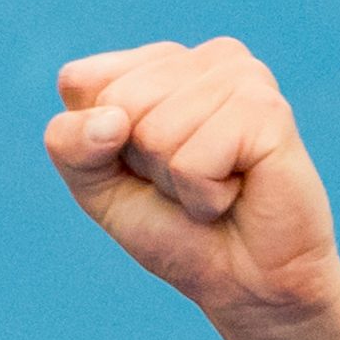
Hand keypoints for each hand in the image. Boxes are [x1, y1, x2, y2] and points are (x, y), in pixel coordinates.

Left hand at [46, 37, 339, 330]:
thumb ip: (70, 144)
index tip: (142, 168)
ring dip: (175, 182)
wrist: (245, 283)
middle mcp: (207, 57)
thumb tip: (112, 120)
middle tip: (186, 181)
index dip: (94, 145)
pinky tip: (236, 193)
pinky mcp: (268, 110)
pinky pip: (192, 160)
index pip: (79, 81)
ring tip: (215, 187)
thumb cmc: (175, 229)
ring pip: (155, 131)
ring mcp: (243, 76)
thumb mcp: (98, 187)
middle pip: (117, 103)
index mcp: (161, 63)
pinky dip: (203, 196)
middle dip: (140, 162)